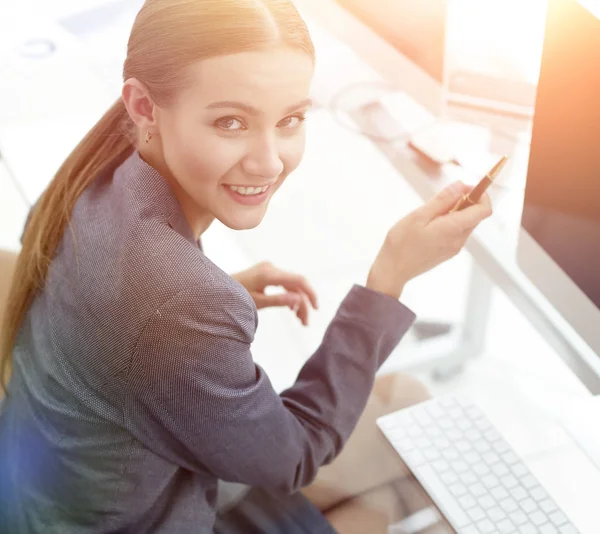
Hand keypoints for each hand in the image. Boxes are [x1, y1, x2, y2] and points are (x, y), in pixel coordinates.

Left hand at [231, 262, 318, 325]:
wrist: (215, 290)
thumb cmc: (233, 299)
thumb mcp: (256, 303)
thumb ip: (278, 301)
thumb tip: (299, 300)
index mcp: (269, 273)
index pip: (298, 280)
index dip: (310, 293)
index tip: (316, 309)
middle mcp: (271, 267)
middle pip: (297, 284)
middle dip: (304, 303)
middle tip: (305, 323)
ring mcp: (269, 269)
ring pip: (291, 285)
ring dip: (297, 302)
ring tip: (299, 320)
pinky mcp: (267, 273)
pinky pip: (284, 284)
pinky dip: (290, 296)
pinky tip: (292, 310)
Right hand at [367, 181, 492, 298]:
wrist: (393, 270)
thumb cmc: (401, 243)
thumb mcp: (419, 216)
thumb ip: (442, 200)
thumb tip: (461, 185)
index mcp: (454, 228)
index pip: (484, 210)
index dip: (480, 194)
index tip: (464, 187)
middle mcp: (459, 240)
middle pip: (475, 215)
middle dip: (465, 201)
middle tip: (441, 198)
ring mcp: (455, 248)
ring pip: (466, 223)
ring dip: (456, 212)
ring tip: (431, 213)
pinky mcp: (448, 252)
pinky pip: (457, 232)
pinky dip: (450, 223)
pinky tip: (430, 225)